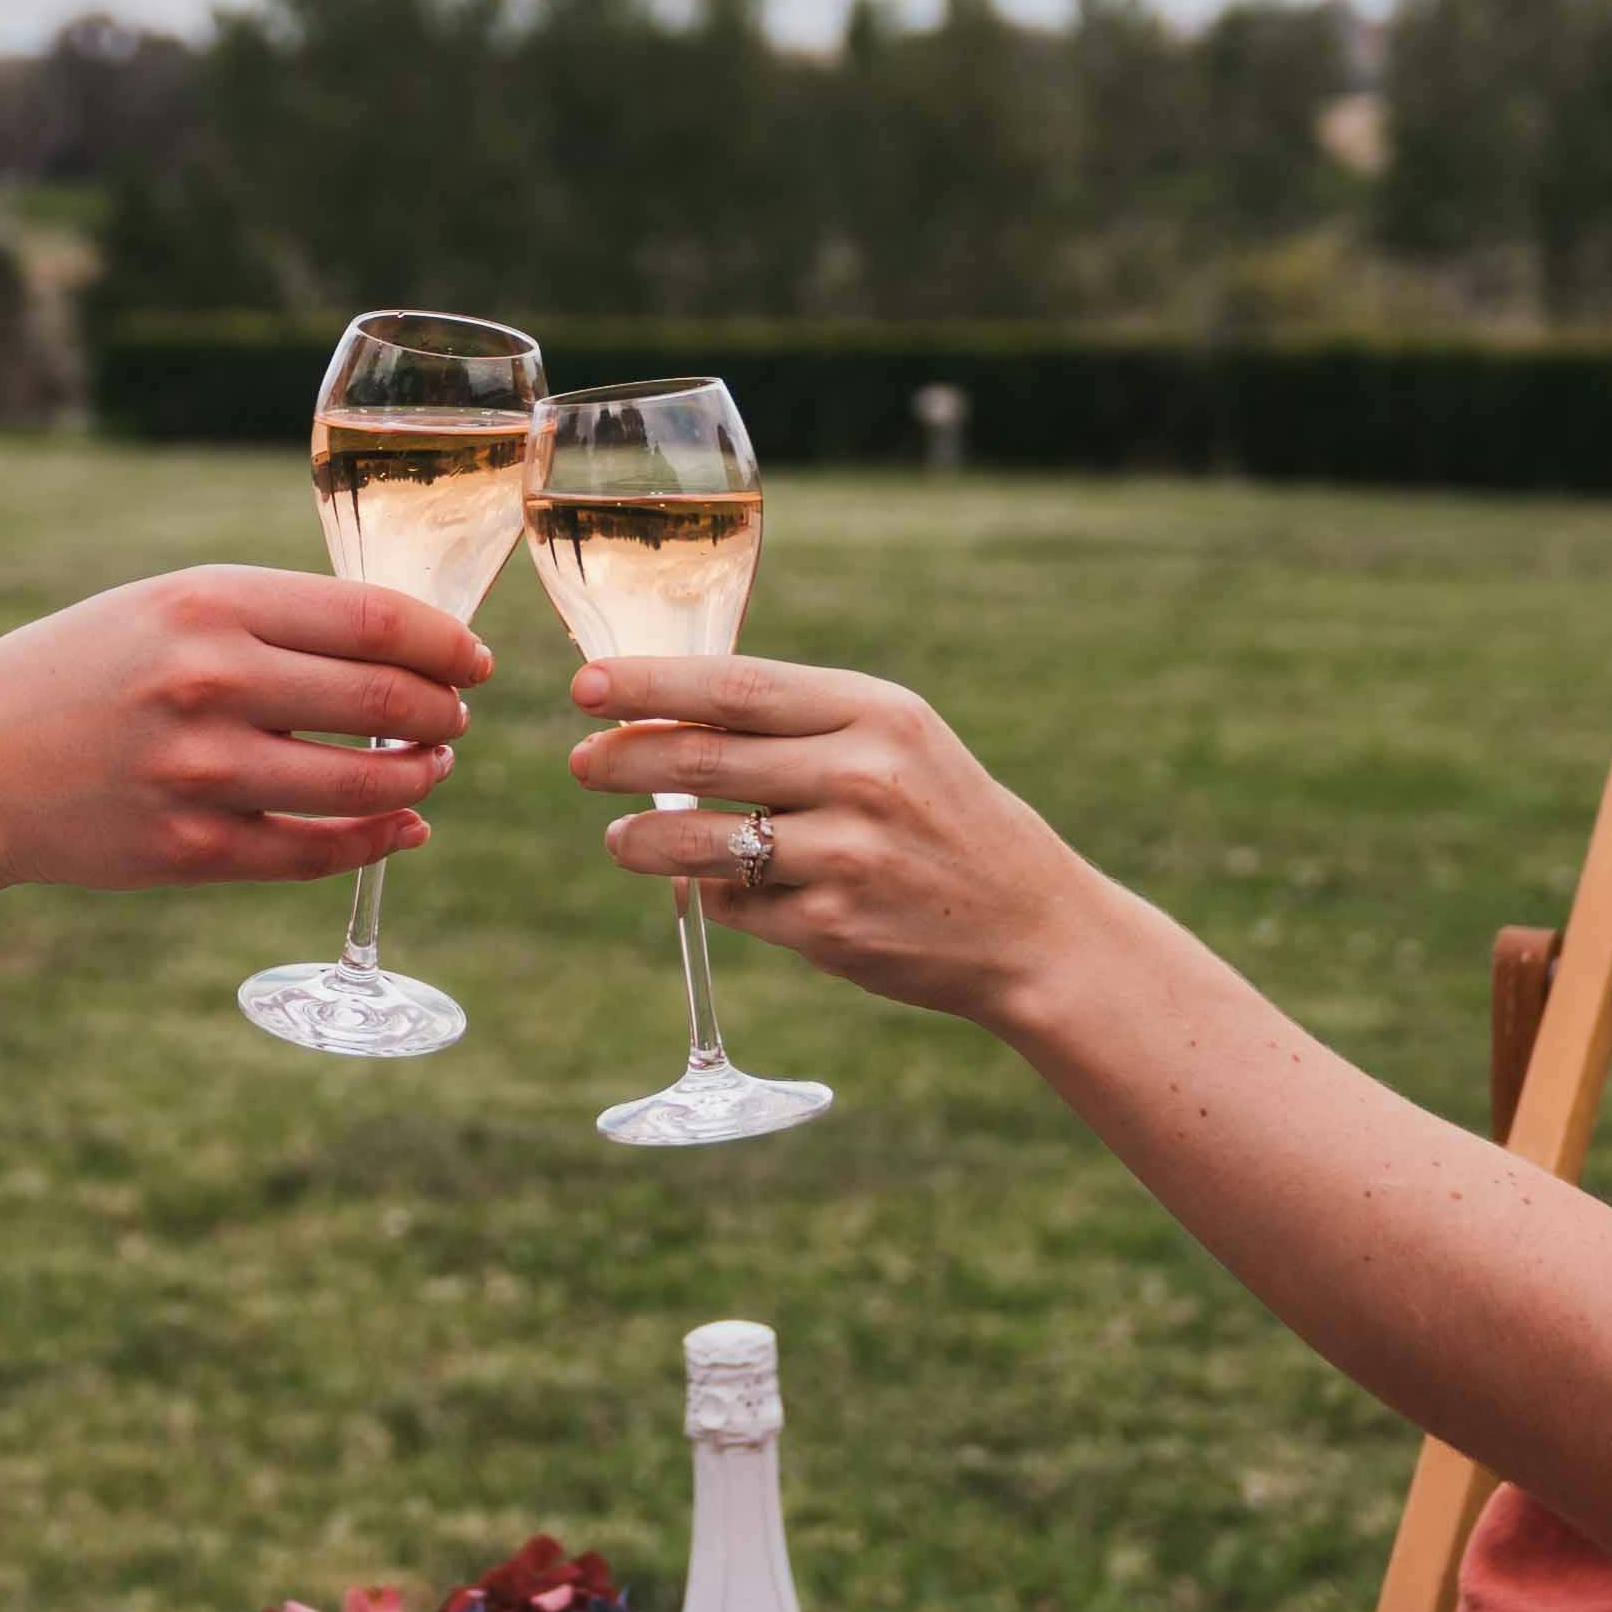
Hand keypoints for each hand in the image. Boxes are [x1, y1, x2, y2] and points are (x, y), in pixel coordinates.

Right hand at [0, 566, 491, 921]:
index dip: (446, 643)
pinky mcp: (191, 850)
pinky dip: (379, 841)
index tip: (472, 660)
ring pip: (366, 785)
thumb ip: (267, 617)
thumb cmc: (74, 674)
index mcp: (207, 603)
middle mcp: (209, 683)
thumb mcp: (158, 607)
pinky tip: (403, 827)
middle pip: (387, 702)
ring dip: (420, 779)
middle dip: (443, 715)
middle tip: (454, 719)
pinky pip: (317, 852)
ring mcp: (202, 772)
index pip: (374, 619)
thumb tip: (397, 643)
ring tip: (427, 770)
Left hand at [566, 653, 1121, 1025]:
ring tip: (620, 838)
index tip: (589, 683)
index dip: (651, 684)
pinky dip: (714, 893)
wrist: (1031, 928)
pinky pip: (736, 904)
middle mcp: (862, 777)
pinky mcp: (831, 927)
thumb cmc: (945, 819)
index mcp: (877, 713)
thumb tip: (667, 715)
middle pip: (705, 756)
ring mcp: (846, 856)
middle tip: (579, 759)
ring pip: (702, 839)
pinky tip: (714, 886)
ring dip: (643, 839)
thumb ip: (800, 723)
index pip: (736, 687)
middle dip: (622, 757)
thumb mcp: (897, 742)